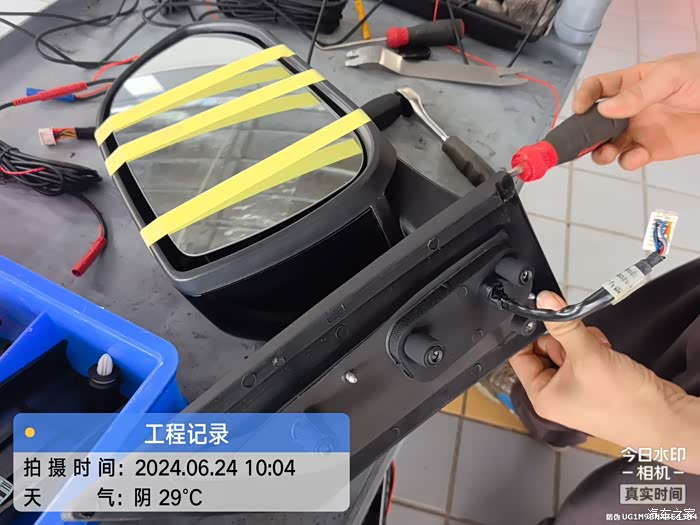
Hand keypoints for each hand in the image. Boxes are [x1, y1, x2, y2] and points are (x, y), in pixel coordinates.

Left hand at [510, 291, 699, 473]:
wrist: (665, 418)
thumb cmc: (624, 404)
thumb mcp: (587, 356)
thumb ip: (563, 325)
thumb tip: (544, 301)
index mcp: (541, 396)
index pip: (519, 357)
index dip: (528, 335)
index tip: (538, 316)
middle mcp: (555, 394)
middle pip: (545, 349)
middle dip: (564, 338)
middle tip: (581, 340)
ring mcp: (576, 388)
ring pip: (567, 348)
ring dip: (583, 341)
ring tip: (599, 350)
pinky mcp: (595, 381)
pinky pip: (584, 354)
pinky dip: (595, 348)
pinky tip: (608, 353)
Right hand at [574, 52, 699, 169]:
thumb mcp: (672, 77)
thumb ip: (638, 93)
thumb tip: (604, 109)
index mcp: (631, 82)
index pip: (597, 88)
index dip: (584, 98)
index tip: (579, 111)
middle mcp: (630, 108)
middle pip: (595, 121)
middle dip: (585, 133)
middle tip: (583, 143)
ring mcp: (640, 129)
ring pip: (608, 144)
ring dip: (601, 152)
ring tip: (604, 154)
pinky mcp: (653, 150)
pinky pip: (631, 159)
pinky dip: (628, 161)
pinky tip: (636, 157)